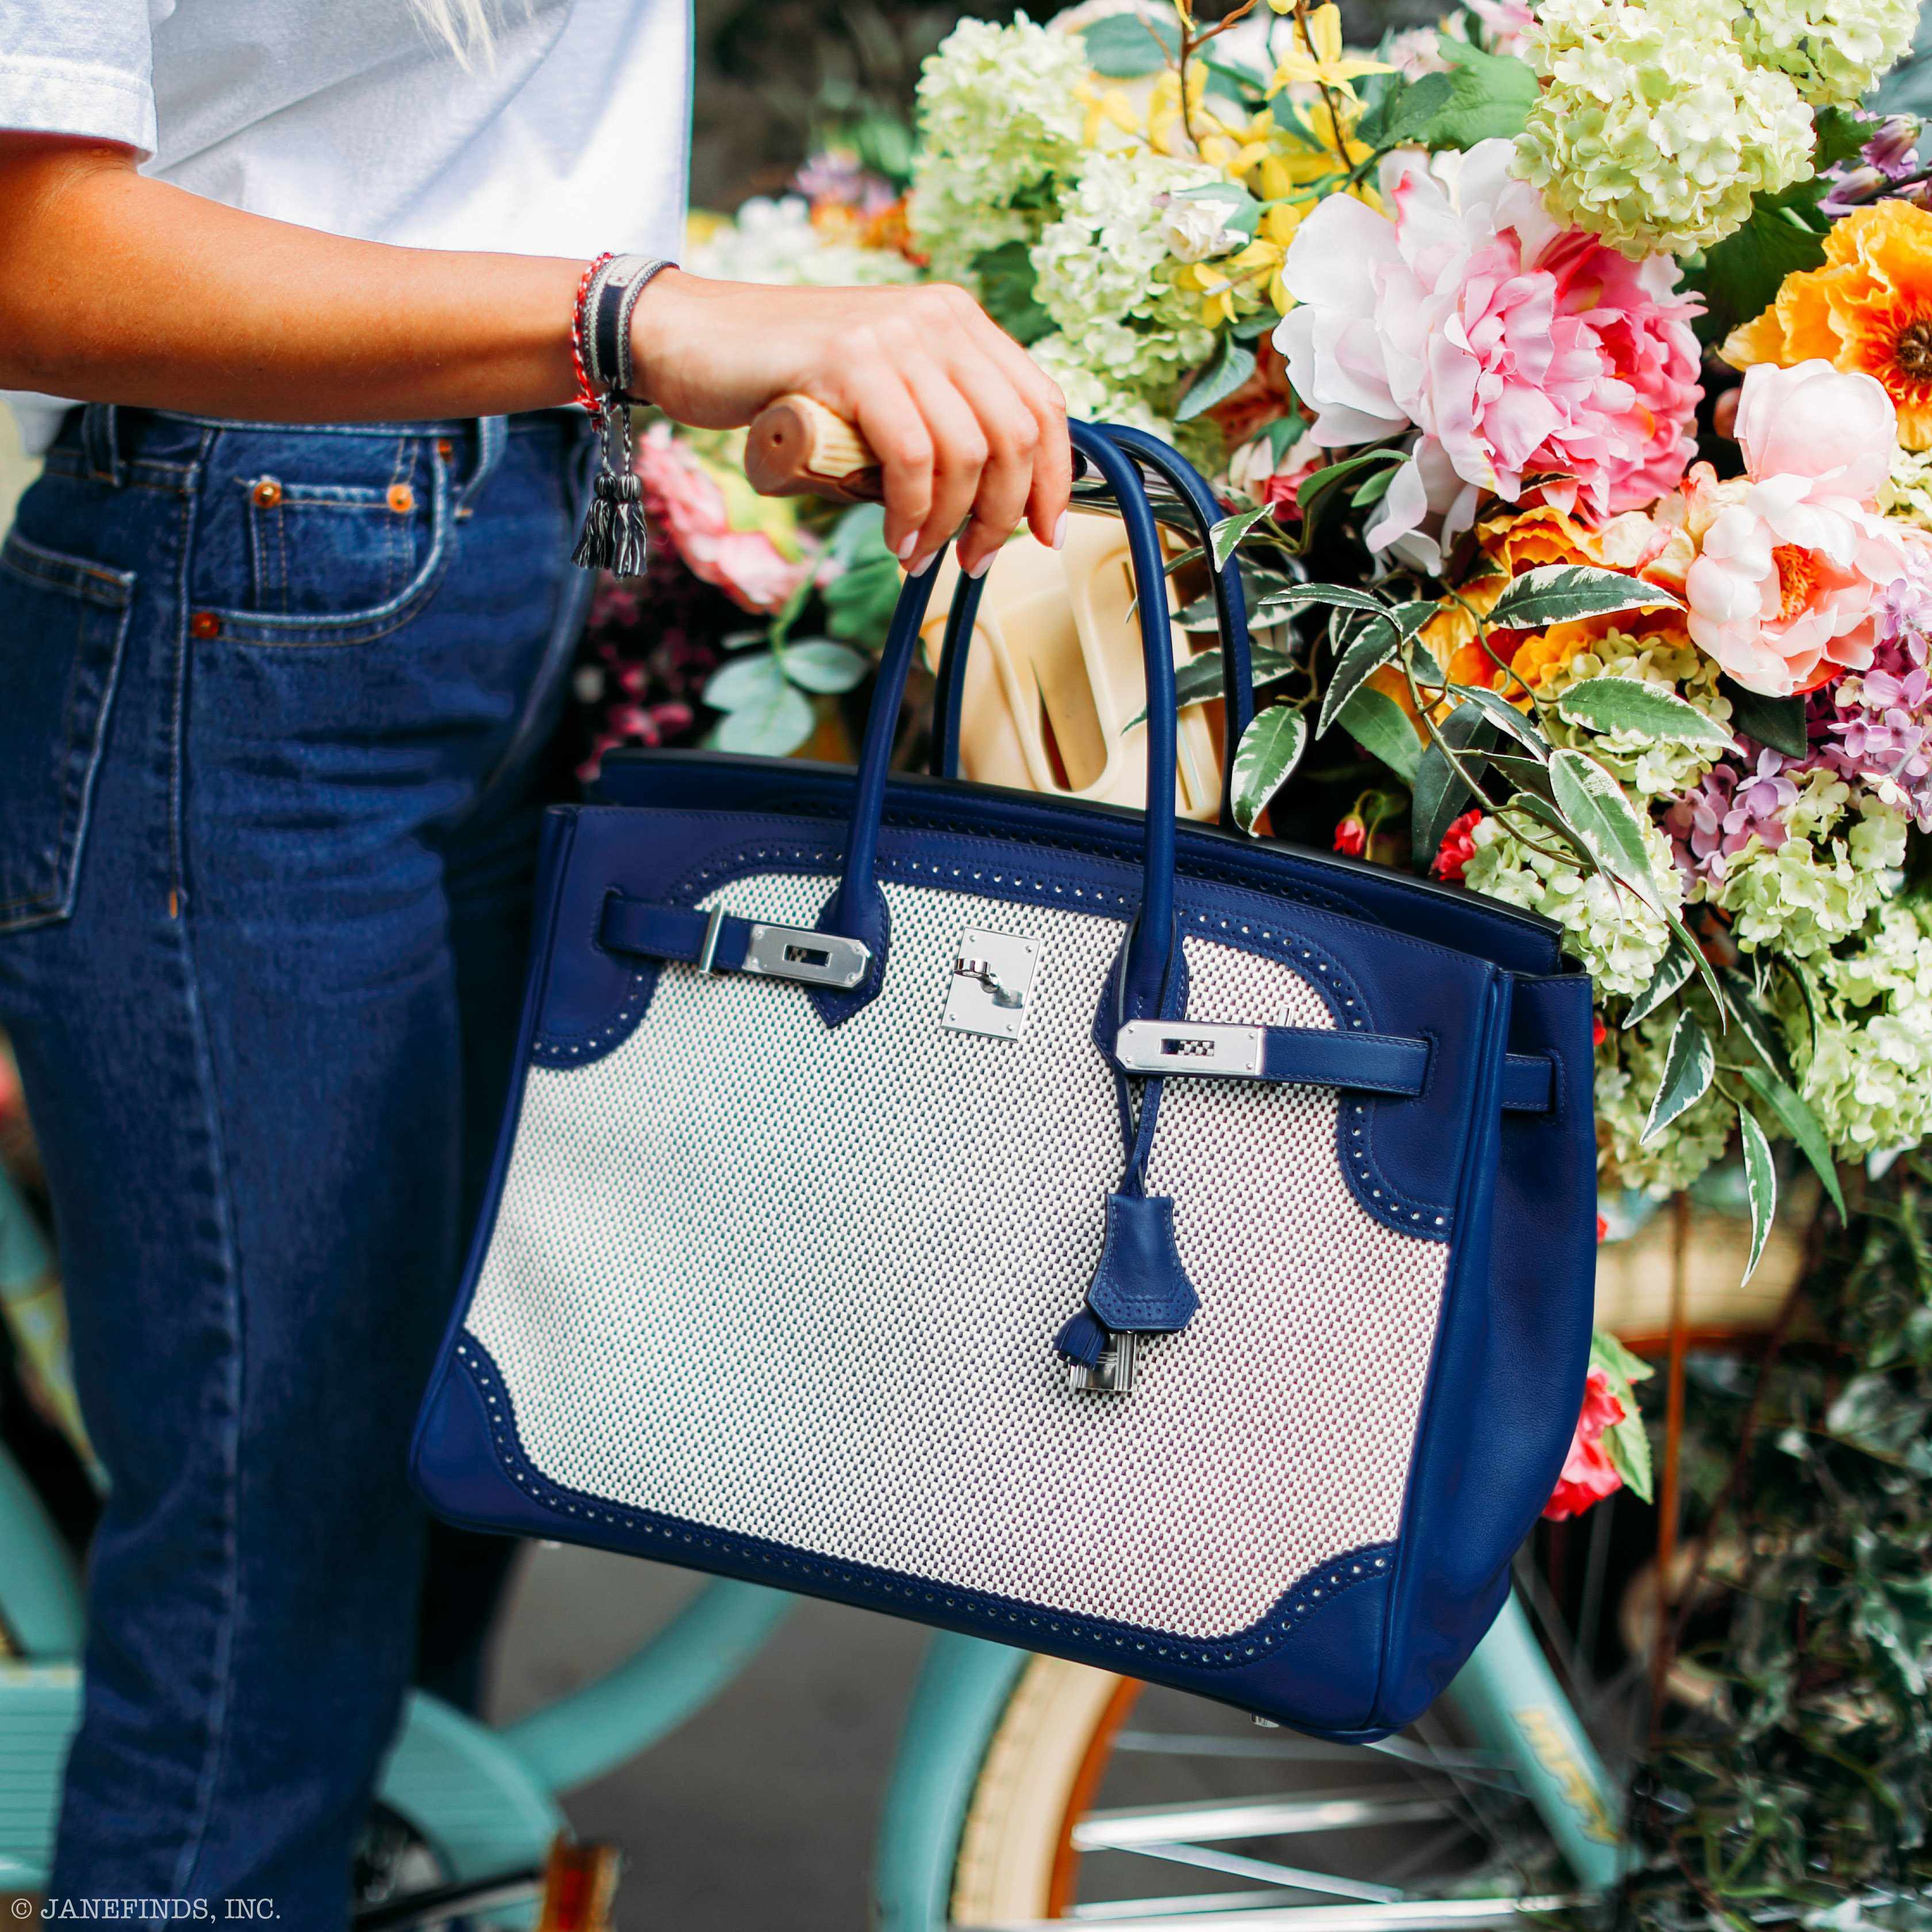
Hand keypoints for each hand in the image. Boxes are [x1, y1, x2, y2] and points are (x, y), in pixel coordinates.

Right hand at [630, 270, 1070, 576]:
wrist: (693, 338)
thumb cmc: (783, 380)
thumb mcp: (879, 395)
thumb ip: (931, 427)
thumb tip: (983, 507)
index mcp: (957, 321)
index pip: (1041, 402)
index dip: (1054, 477)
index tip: (1046, 532)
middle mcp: (937, 317)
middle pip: (1014, 432)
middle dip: (1003, 514)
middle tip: (973, 560)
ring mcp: (894, 333)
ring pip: (966, 451)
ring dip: (950, 523)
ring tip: (921, 554)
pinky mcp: (850, 359)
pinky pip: (911, 455)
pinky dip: (911, 511)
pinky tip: (895, 536)